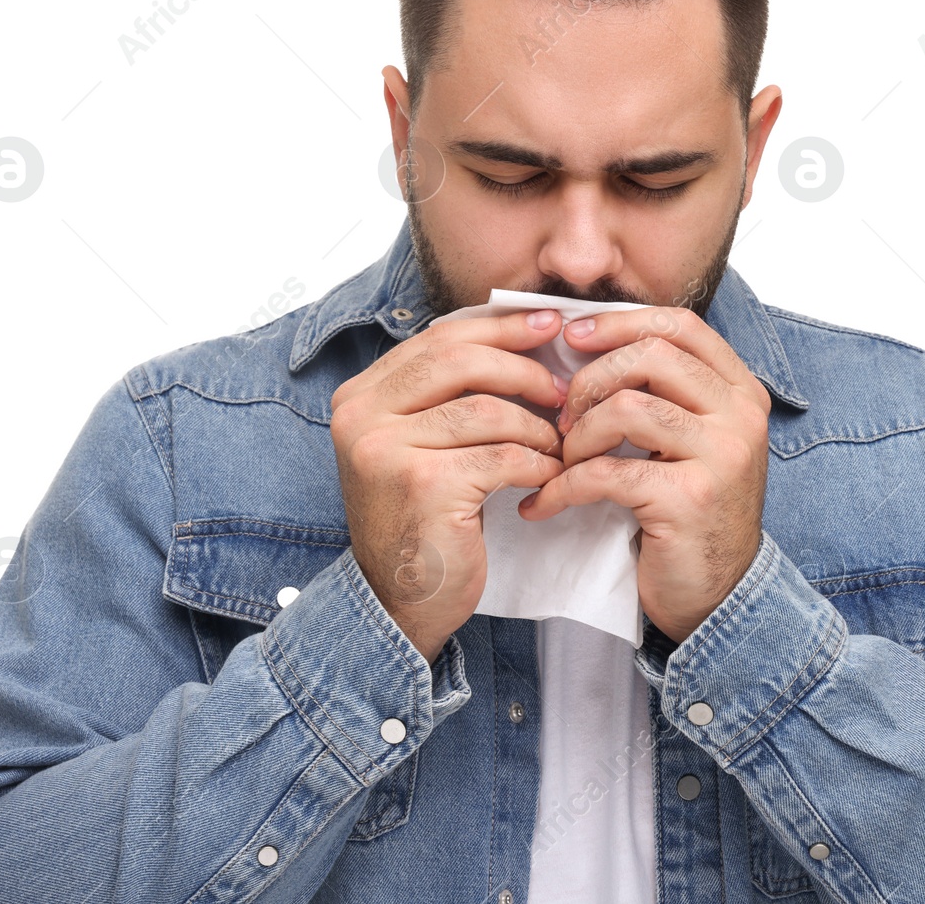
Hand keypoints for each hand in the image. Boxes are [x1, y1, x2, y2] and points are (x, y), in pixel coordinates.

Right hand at [330, 308, 568, 663]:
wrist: (400, 600)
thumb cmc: (423, 519)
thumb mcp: (421, 444)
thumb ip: (448, 393)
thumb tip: (521, 333)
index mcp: (360, 397)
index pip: (437, 340)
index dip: (498, 328)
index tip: (548, 324)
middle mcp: (361, 416)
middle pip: (459, 360)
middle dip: (523, 368)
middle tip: (564, 388)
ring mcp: (387, 450)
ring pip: (486, 410)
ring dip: (536, 427)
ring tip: (559, 444)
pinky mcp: (423, 485)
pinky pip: (501, 456)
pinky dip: (536, 464)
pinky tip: (548, 478)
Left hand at [518, 306, 771, 644]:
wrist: (718, 594)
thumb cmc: (690, 512)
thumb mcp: (691, 440)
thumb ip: (663, 391)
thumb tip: (585, 339)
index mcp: (742, 392)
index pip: (681, 326)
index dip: (620, 322)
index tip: (572, 337)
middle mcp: (741, 417)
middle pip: (651, 356)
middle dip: (590, 380)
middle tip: (563, 417)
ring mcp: (721, 457)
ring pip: (627, 407)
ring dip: (578, 435)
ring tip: (562, 462)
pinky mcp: (689, 499)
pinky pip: (606, 472)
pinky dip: (563, 486)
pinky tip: (543, 503)